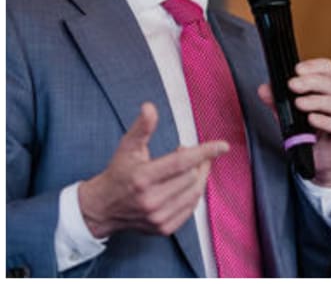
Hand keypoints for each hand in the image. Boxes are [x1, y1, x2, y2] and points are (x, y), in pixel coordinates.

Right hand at [78, 102, 228, 237]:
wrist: (102, 208)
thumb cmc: (118, 173)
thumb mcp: (127, 147)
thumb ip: (142, 127)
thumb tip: (149, 107)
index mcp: (142, 178)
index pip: (182, 162)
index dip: (205, 152)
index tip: (222, 146)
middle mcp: (150, 200)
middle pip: (191, 177)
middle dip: (197, 163)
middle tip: (189, 154)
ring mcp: (157, 217)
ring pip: (195, 193)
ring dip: (198, 177)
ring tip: (190, 168)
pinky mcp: (163, 228)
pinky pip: (191, 208)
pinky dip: (194, 194)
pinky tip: (186, 185)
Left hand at [257, 58, 330, 186]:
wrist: (320, 161)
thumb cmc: (309, 134)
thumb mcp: (289, 115)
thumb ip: (277, 102)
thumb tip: (264, 89)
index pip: (327, 69)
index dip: (313, 67)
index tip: (296, 70)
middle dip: (310, 83)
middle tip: (292, 85)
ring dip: (316, 101)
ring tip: (299, 104)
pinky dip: (326, 121)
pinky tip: (313, 119)